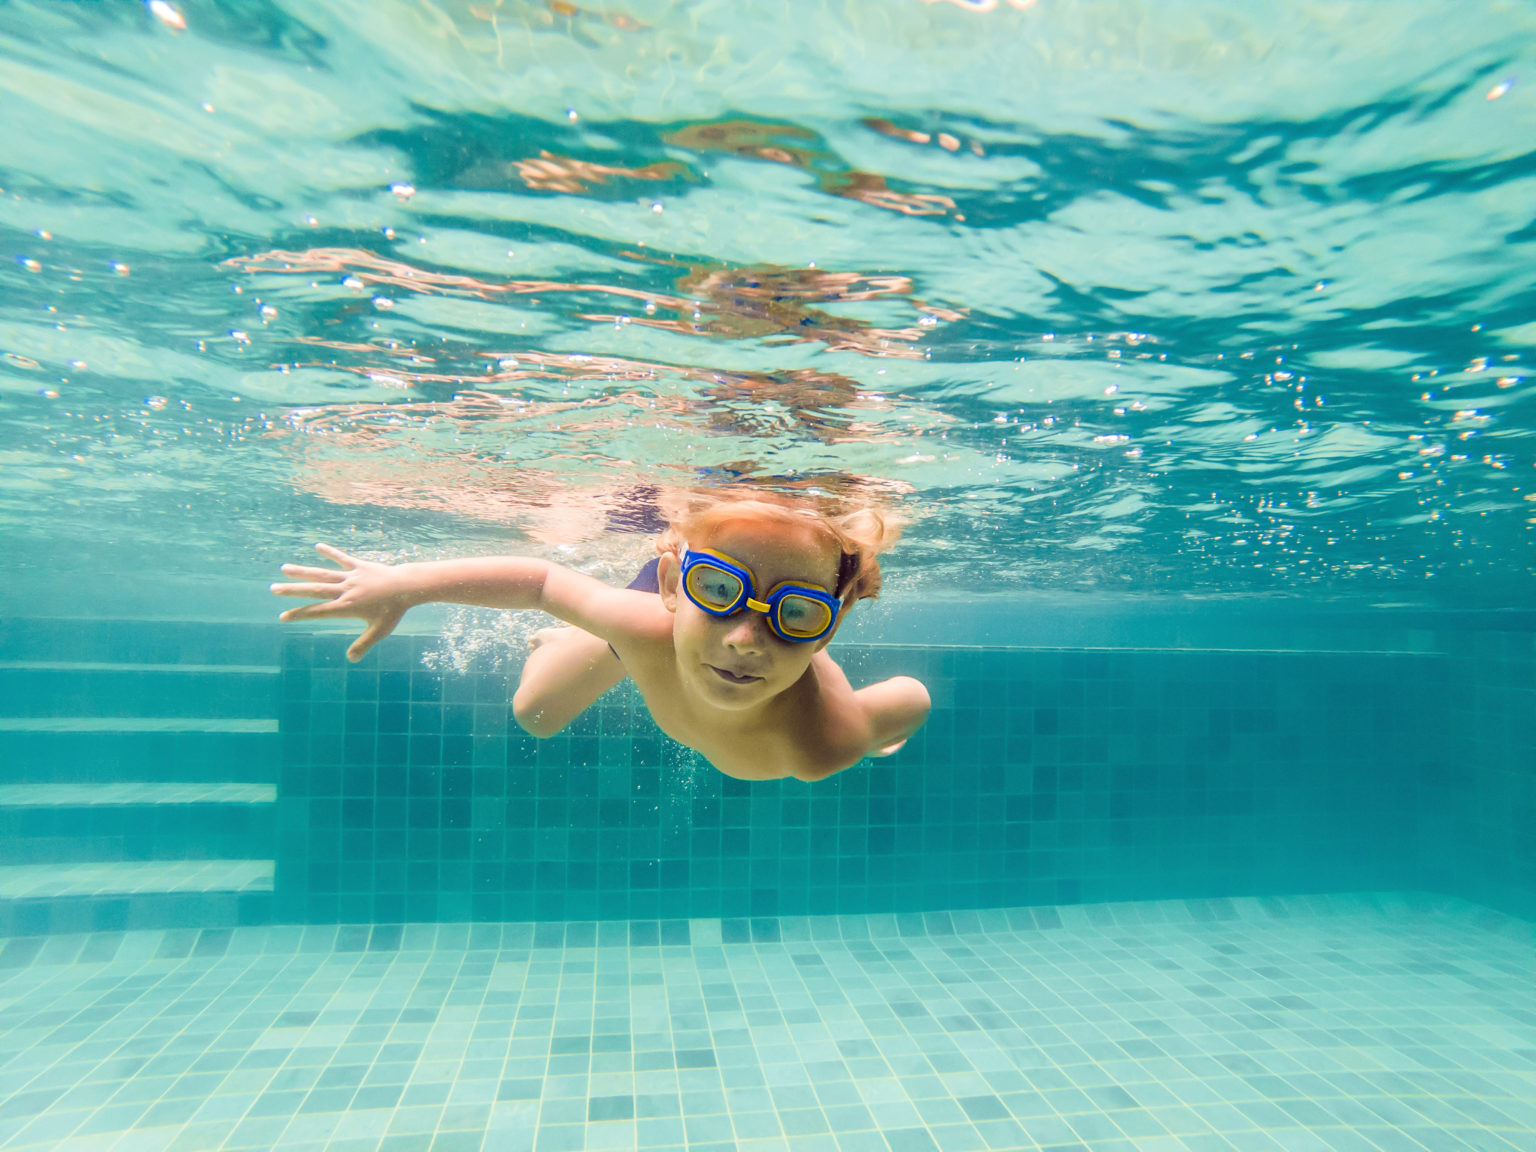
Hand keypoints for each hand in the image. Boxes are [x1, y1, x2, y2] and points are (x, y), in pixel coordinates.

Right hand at [271, 543, 411, 660]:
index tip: (282, 617)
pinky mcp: (359, 566)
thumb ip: (363, 644)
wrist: (407, 587)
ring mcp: (351, 577)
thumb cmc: (392, 611)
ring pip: (322, 573)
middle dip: (292, 591)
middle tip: (273, 589)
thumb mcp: (379, 631)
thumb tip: (351, 660)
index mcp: (346, 607)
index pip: (317, 612)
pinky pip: (342, 558)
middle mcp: (345, 591)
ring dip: (303, 571)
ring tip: (284, 568)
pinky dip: (330, 552)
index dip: (299, 615)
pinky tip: (317, 546)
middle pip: (314, 590)